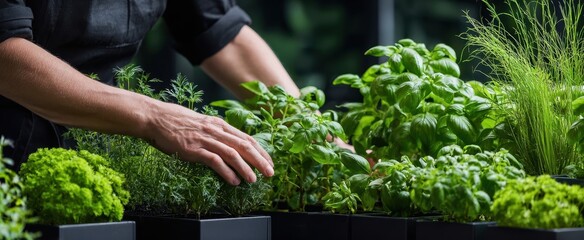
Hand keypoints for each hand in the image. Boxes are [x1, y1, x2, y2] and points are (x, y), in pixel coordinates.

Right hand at [147, 102, 273, 185]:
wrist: (156, 118)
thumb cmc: (177, 121)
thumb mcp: (202, 123)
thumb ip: (216, 133)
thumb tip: (229, 145)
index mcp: (219, 124)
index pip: (246, 138)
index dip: (261, 151)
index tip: (269, 162)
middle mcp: (216, 131)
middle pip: (244, 146)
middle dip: (260, 160)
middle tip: (270, 173)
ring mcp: (205, 139)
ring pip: (233, 154)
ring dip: (246, 168)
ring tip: (254, 180)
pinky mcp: (194, 149)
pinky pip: (215, 161)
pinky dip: (227, 172)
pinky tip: (233, 181)